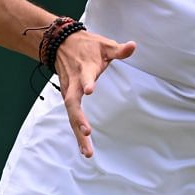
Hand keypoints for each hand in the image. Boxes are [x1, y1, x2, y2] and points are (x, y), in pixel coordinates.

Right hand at [55, 30, 136, 157]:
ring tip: (87, 152)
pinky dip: (76, 132)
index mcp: (84, 68)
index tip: (90, 90)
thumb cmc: (87, 46)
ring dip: (77, 133)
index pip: (85, 76)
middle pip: (72, 103)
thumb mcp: (104, 44)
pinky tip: (83, 148)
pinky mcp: (68, 98)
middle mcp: (73, 83)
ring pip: (70, 114)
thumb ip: (118, 50)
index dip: (87, 82)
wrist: (60, 43)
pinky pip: (71, 117)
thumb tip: (133, 46)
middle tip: (87, 132)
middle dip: (78, 118)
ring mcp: (68, 91)